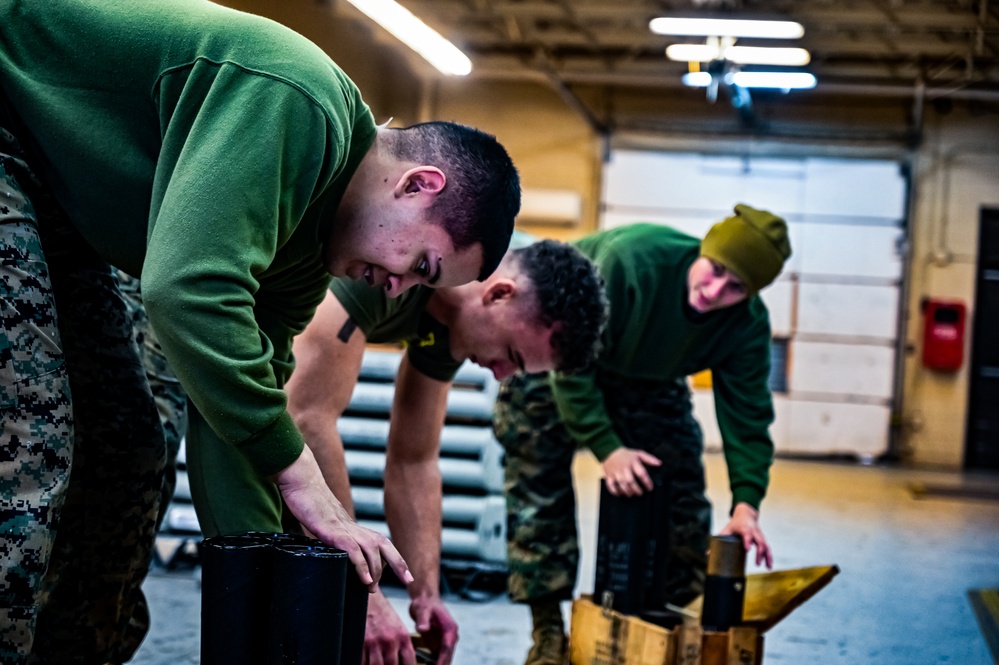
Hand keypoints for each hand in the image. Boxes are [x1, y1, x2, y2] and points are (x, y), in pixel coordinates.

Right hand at [271, 446, 412, 588]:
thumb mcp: (325, 529)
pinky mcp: (333, 530)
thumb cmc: (311, 508)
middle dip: (399, 564)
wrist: (302, 485)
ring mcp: (345, 528)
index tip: (408, 577)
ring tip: (373, 588)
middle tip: (408, 582)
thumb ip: (333, 542)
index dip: (396, 560)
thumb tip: (336, 561)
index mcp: (354, 529)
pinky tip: (365, 580)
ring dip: (376, 571)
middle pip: (384, 545)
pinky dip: (361, 566)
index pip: (382, 544)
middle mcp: (354, 528)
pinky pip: (352, 549)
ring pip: (372, 549)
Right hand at [362, 592, 417, 664]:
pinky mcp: (360, 642)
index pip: (409, 661)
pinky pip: (362, 661)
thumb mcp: (399, 628)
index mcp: (402, 637)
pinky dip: (363, 663)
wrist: (369, 598)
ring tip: (377, 664)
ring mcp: (374, 642)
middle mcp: (390, 641)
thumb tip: (404, 663)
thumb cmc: (383, 614)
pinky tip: (366, 663)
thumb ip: (402, 646)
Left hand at [409, 594, 457, 664]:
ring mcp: (447, 640)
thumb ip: (422, 619)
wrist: (426, 599)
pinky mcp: (441, 642)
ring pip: (445, 658)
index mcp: (450, 628)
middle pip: (448, 656)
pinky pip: (439, 656)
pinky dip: (436, 663)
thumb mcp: (422, 609)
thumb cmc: (425, 603)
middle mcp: (451, 635)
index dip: (442, 660)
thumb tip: (423, 629)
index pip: (447, 648)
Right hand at [601, 447, 661, 495]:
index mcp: (633, 462)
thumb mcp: (639, 454)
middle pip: (630, 481)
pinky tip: (620, 493)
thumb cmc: (626, 455)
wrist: (610, 451)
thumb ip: (650, 459)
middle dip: (636, 489)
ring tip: (632, 494)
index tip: (650, 488)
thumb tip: (659, 463)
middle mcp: (624, 468)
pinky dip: (615, 491)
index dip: (647, 482)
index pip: (641, 473)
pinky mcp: (609, 476)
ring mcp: (616, 472)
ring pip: (622, 484)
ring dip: (627, 491)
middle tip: (640, 493)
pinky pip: (611, 485)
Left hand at [719, 502, 772, 568]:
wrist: (746, 514)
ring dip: (767, 556)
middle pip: (759, 541)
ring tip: (767, 567)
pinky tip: (769, 565)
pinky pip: (768, 547)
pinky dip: (769, 556)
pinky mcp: (763, 538)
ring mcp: (759, 535)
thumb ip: (719, 540)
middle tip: (757, 563)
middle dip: (759, 553)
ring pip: (766, 545)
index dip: (748, 541)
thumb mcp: (727, 529)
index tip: (747, 549)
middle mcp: (754, 531)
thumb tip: (708, 553)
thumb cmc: (735, 524)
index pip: (747, 534)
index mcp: (744, 528)